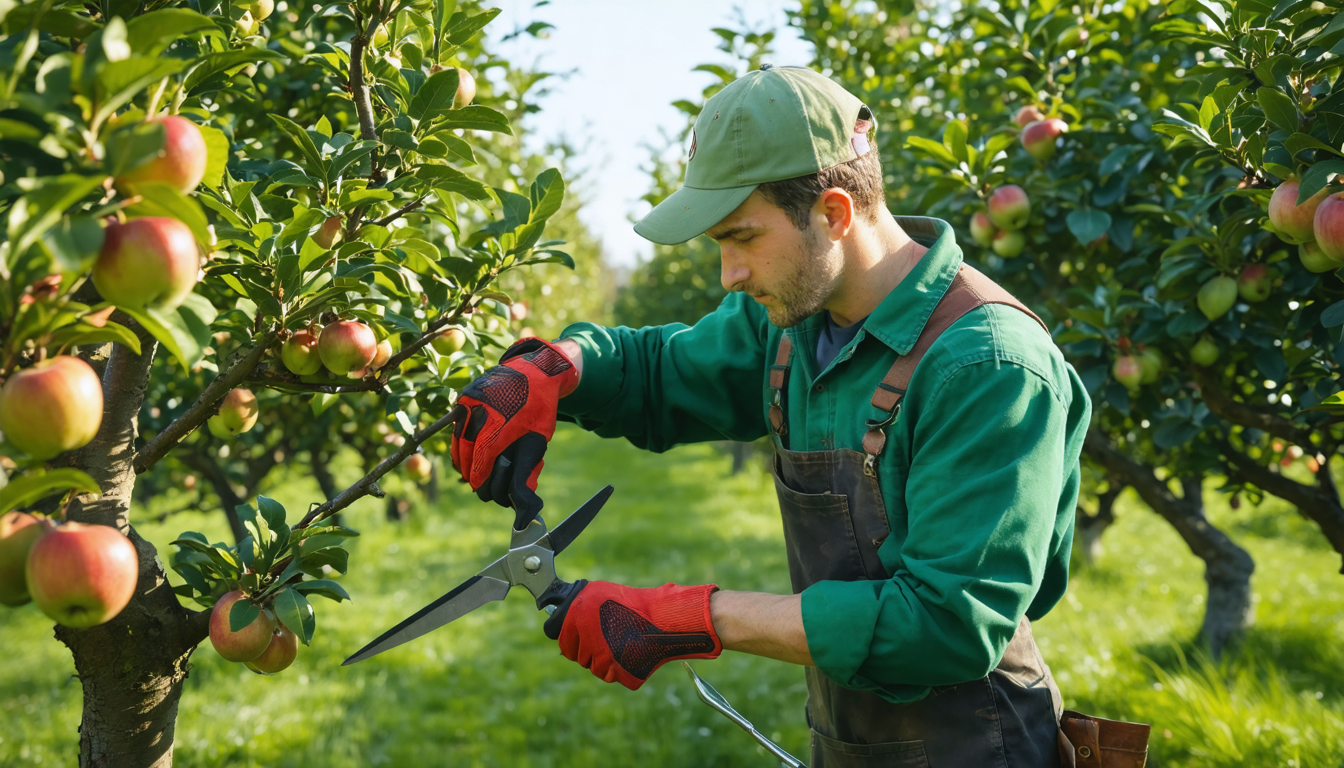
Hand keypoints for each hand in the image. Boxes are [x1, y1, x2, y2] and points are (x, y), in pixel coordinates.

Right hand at [449, 338, 577, 524]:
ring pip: (457, 443)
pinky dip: (460, 445)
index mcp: (498, 424)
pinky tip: (469, 454)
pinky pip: (455, 429)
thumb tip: (522, 505)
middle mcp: (478, 412)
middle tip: (482, 485)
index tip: (484, 491)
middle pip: (466, 455)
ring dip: (464, 461)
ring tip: (475, 472)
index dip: (482, 480)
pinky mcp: (462, 399)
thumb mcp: (538, 442)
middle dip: (474, 474)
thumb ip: (526, 472)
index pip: (481, 462)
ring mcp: (467, 403)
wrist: (534, 371)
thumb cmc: (539, 410)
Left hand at [543, 580, 721, 689]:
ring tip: (625, 642)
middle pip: (580, 658)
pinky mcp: (618, 673)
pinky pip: (614, 676)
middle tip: (610, 638)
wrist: (664, 619)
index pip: (564, 644)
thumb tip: (558, 619)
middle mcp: (587, 639)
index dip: (575, 642)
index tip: (586, 638)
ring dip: (608, 661)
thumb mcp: (599, 593)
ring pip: (597, 669)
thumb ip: (578, 608)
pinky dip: (623, 669)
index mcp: (578, 618)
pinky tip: (633, 653)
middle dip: (592, 651)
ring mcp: (602, 659)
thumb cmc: (634, 603)